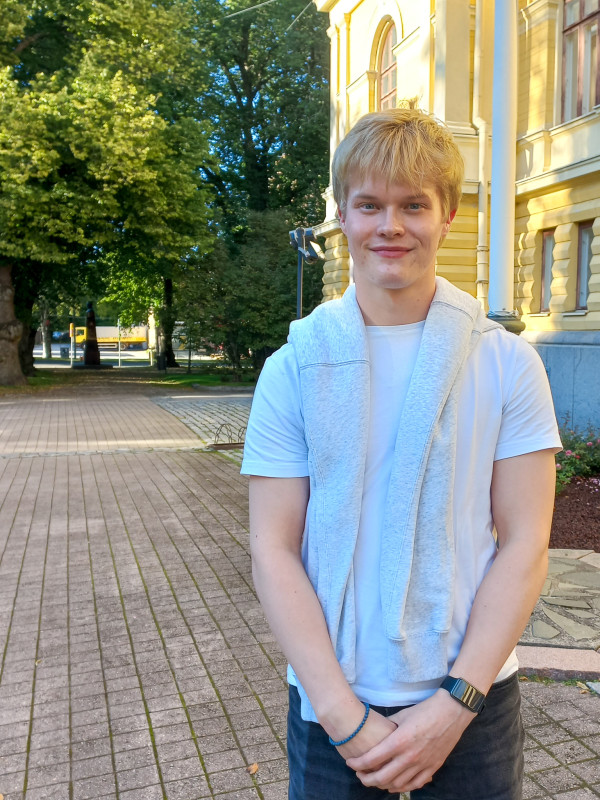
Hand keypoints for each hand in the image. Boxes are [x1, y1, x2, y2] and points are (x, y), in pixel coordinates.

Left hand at [345, 689, 474, 792]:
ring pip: (397, 784)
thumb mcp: (402, 715)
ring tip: (375, 780)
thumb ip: (388, 728)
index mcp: (399, 741)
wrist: (452, 712)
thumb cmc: (425, 710)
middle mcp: (409, 756)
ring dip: (383, 785)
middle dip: (366, 779)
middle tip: (359, 775)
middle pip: (382, 777)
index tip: (350, 763)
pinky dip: (402, 787)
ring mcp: (422, 764)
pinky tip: (395, 785)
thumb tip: (377, 734)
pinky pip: (415, 785)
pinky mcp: (433, 768)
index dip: (358, 764)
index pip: (372, 759)